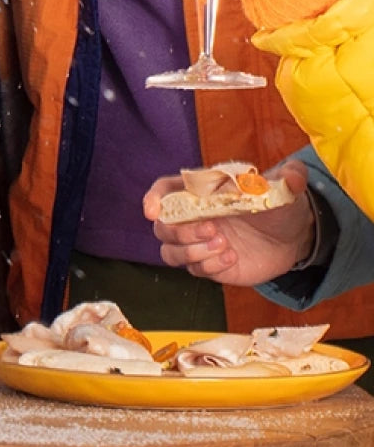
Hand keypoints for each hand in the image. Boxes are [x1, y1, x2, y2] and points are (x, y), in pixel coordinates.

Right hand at [143, 159, 313, 284]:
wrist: (293, 237)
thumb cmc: (280, 205)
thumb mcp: (287, 188)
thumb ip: (290, 177)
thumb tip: (293, 176)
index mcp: (203, 192)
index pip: (166, 191)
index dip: (153, 198)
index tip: (152, 210)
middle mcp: (195, 217)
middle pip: (163, 227)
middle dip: (181, 232)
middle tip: (214, 230)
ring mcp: (200, 243)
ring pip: (170, 253)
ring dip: (192, 252)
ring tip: (225, 246)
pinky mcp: (211, 265)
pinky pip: (195, 270)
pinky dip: (210, 266)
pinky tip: (233, 258)